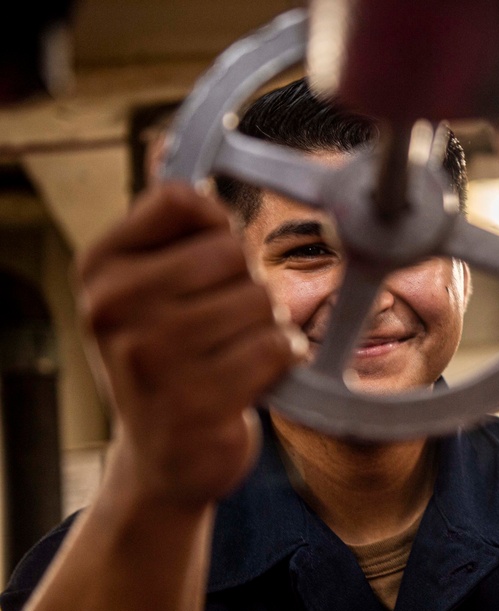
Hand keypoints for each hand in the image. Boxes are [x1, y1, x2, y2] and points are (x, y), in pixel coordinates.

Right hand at [76, 183, 300, 509]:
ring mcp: (151, 358)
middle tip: (222, 326)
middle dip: (246, 287)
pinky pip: (276, 348)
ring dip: (266, 328)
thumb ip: (166, 225)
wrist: (163, 458)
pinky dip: (281, 360)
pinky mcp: (196, 403)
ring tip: (232, 355)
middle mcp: (113, 308)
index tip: (210, 266)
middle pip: (232, 252)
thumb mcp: (148, 289)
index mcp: (101, 268)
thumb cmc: (168, 361)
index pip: (185, 202)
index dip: (218, 229)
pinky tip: (252, 380)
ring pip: (260, 301)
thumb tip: (167, 147)